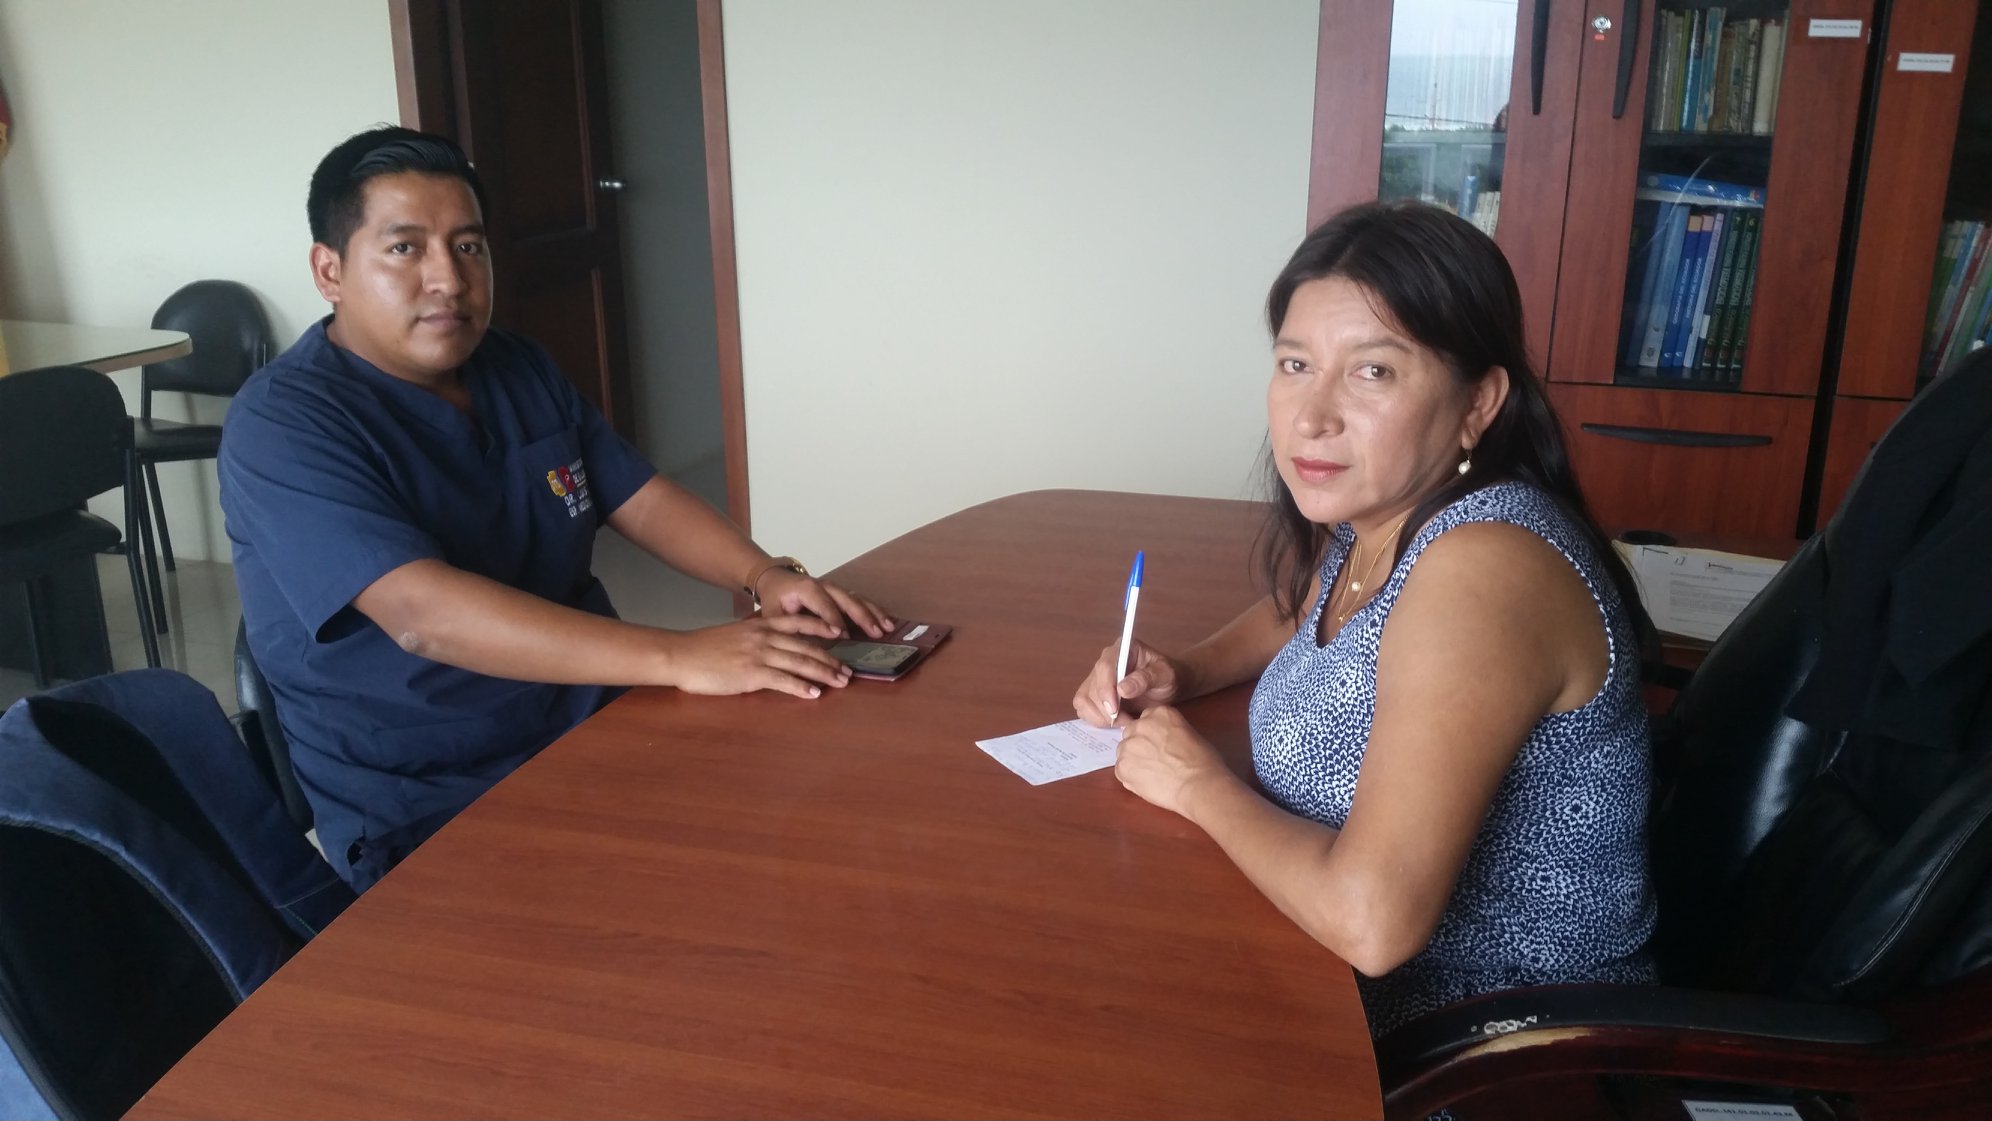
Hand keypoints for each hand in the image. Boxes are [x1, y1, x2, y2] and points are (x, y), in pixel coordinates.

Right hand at [667, 613, 852, 698]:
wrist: (682, 654)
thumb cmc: (704, 647)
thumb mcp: (735, 634)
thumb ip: (756, 637)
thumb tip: (771, 646)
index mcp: (761, 625)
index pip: (800, 623)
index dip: (823, 627)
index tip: (841, 633)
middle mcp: (765, 637)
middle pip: (807, 647)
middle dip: (831, 659)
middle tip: (847, 671)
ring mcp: (760, 654)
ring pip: (800, 663)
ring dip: (824, 673)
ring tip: (840, 682)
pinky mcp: (752, 674)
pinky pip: (784, 680)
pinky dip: (802, 687)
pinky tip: (814, 693)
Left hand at [757, 568, 894, 637]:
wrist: (777, 580)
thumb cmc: (775, 599)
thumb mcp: (775, 614)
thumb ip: (790, 627)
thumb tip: (806, 646)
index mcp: (807, 588)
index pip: (823, 604)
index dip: (833, 619)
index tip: (842, 636)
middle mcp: (825, 585)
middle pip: (847, 600)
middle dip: (862, 616)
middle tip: (876, 633)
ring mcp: (836, 588)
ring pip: (858, 599)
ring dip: (874, 613)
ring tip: (888, 627)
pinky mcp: (841, 593)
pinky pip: (860, 600)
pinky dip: (874, 610)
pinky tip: (887, 621)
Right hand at [1072, 637, 1187, 726]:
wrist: (1168, 686)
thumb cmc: (1168, 677)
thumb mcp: (1165, 675)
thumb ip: (1146, 679)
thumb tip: (1122, 689)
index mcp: (1122, 649)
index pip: (1105, 666)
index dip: (1105, 688)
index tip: (1114, 708)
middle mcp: (1105, 662)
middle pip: (1092, 686)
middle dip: (1105, 709)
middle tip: (1126, 721)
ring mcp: (1097, 678)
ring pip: (1084, 699)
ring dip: (1100, 716)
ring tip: (1123, 721)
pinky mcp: (1094, 694)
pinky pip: (1083, 708)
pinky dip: (1095, 719)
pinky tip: (1115, 722)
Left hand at [1113, 705, 1231, 817]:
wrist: (1199, 785)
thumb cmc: (1204, 763)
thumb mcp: (1189, 734)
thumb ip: (1168, 732)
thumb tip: (1159, 743)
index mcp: (1161, 713)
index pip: (1146, 719)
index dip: (1152, 735)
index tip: (1160, 745)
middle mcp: (1141, 724)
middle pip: (1131, 733)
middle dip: (1140, 746)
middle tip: (1156, 761)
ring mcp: (1129, 745)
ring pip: (1124, 752)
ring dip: (1134, 761)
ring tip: (1153, 774)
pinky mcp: (1123, 766)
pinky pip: (1121, 770)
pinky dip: (1131, 777)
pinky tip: (1149, 782)